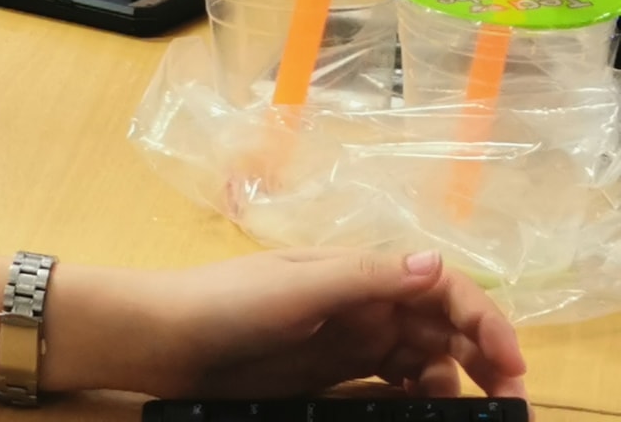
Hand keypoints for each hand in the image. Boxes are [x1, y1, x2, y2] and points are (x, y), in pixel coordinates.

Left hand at [124, 249, 526, 399]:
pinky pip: (392, 386)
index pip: (440, 286)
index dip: (482, 319)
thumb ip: (365, 278)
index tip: (509, 365)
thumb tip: (436, 264)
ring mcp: (347, 342)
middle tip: (508, 403)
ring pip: (424, 359)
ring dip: (456, 382)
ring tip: (469, 414)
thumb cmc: (226, 302)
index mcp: (357, 272)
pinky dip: (420, 397)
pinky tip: (429, 412)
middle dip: (483, 356)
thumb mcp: (297, 287)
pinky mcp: (331, 377)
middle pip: (442, 325)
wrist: (163, 339)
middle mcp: (361, 303)